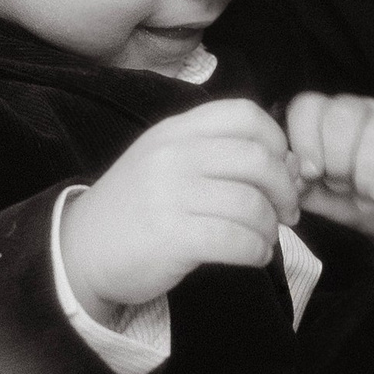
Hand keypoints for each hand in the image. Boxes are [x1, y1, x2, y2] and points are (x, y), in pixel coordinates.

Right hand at [61, 99, 300, 316]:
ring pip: (251, 204)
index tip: (282, 171)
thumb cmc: (136, 208)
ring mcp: (169, 194)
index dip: (277, 142)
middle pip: (258, 160)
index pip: (245, 115)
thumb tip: (292, 166)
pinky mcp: (171, 236)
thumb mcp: (169, 164)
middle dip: (285, 190)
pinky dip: (257, 252)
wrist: (81, 249)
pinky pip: (236, 240)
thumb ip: (221, 157)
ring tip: (265, 240)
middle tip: (287, 213)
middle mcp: (173, 155)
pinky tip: (253, 257)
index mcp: (175, 131)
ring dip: (271, 228)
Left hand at [284, 92, 373, 249]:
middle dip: (337, 159)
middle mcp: (358, 110)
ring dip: (365, 173)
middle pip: (341, 114)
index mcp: (326, 118)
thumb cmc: (353, 201)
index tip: (311, 173)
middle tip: (342, 186)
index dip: (305, 139)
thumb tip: (289, 172)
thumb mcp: (318, 197)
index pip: (308, 106)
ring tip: (365, 197)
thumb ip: (299, 184)